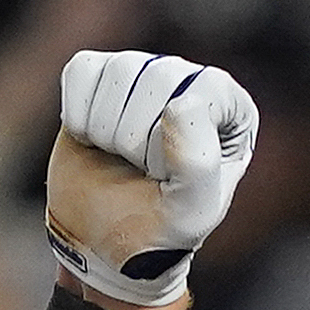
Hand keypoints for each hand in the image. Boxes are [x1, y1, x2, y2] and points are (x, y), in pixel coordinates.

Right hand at [45, 49, 258, 309]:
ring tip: (119, 157)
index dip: (174, 141)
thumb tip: (180, 103)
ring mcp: (145, 70)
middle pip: (158, 76)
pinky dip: (78, 116)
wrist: (103, 239)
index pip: (203, 92)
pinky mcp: (101, 72)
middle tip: (141, 172)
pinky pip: (81, 71)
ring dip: (106, 131)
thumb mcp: (189, 211)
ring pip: (119, 72)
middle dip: (137, 139)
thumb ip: (197, 164)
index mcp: (231, 108)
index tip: (166, 176)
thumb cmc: (157, 227)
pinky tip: (94, 140)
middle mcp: (192, 80)